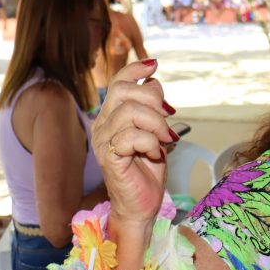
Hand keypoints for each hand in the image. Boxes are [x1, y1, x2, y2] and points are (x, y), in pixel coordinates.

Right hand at [90, 59, 175, 228]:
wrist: (142, 205)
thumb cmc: (148, 170)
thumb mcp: (156, 132)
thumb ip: (153, 108)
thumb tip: (153, 82)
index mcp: (111, 116)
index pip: (118, 82)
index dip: (135, 70)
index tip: (154, 65)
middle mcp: (102, 125)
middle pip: (124, 92)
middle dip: (153, 101)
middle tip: (167, 122)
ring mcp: (103, 141)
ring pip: (130, 112)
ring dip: (156, 124)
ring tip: (164, 140)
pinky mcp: (110, 158)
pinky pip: (131, 137)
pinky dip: (150, 142)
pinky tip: (156, 153)